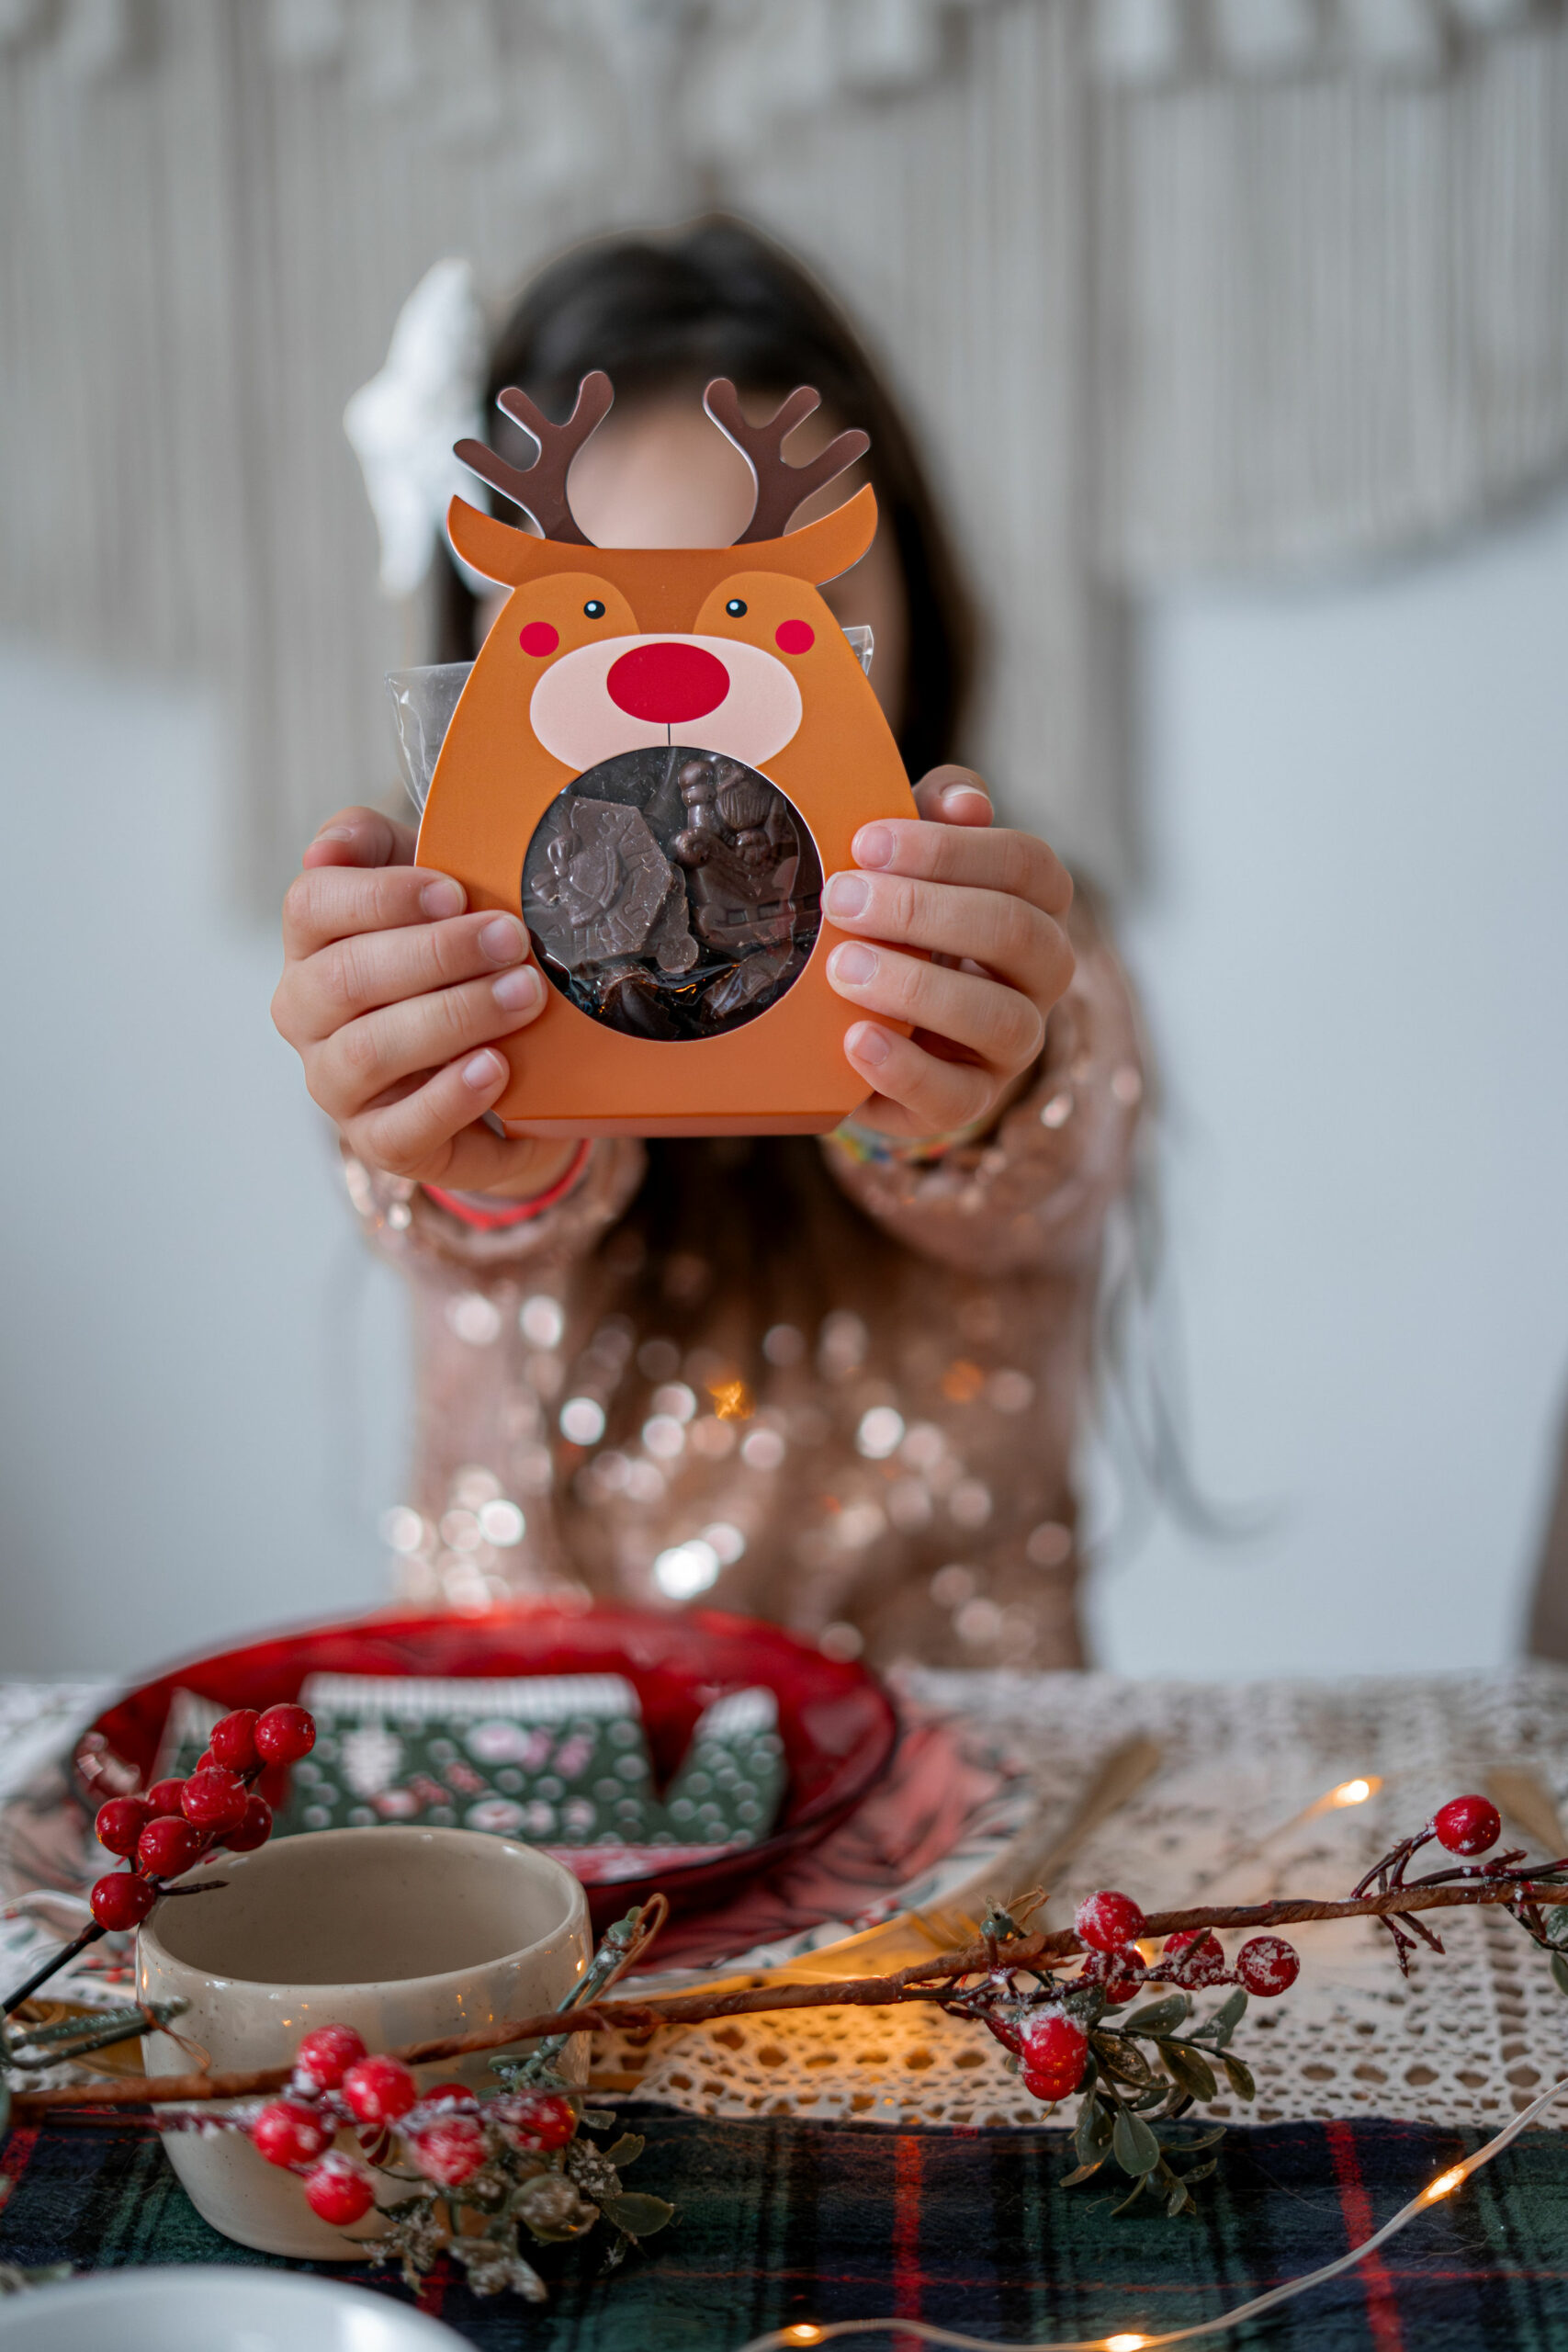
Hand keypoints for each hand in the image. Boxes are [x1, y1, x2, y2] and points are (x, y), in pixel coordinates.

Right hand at [272, 807, 575, 1196]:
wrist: (506, 1066)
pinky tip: (496, 1066)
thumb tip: (332, 843)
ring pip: (369, 1052)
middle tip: (512, 940)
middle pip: (343, 978)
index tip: (454, 891)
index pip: (310, 906)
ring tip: (523, 997)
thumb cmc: (456, 964)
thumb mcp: (429, 893)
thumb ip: (381, 848)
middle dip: (435, 954)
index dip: (380, 895)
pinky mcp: (381, 1142)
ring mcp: (338, 1085)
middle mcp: (307, 1016)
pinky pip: (400, 1130)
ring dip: (452, 1017)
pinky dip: (450, 1097)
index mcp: (311, 945)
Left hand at [823, 766, 1073, 1141]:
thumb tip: (965, 801)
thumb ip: (931, 818)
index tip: (866, 843)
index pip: (1028, 866)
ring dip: (917, 988)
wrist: (865, 1024)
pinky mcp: (967, 1101)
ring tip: (842, 968)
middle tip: (841, 899)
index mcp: (1036, 905)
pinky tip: (856, 1040)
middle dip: (923, 910)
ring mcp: (1012, 1045)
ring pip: (1001, 1019)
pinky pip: (955, 1098)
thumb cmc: (896, 926)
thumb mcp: (905, 864)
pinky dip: (905, 1068)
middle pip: (1017, 933)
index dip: (951, 849)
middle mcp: (1041, 975)